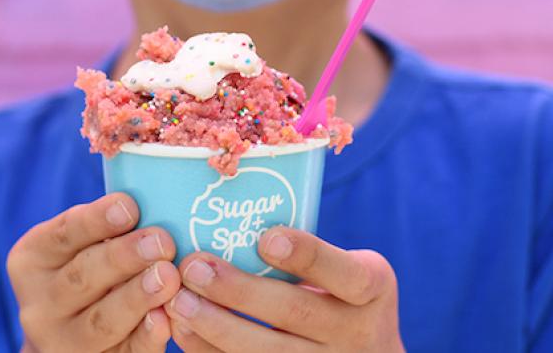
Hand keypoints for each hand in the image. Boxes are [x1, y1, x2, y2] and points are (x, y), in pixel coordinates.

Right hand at [7, 193, 181, 351]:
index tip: (130, 206)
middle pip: (81, 278)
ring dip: (136, 296)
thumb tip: (155, 195)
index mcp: (32, 260)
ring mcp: (64, 341)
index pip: (63, 235)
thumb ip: (110, 225)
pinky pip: (125, 352)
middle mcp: (39, 304)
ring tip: (168, 276)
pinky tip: (165, 318)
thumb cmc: (92, 266)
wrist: (78, 330)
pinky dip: (146, 336)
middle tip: (161, 241)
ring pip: (100, 320)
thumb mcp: (84, 242)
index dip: (96, 220)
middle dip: (123, 258)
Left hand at [164, 227, 401, 351]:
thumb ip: (309, 253)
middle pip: (294, 311)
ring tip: (180, 301)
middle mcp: (357, 331)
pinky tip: (185, 330)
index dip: (306, 254)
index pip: (344, 272)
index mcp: (372, 289)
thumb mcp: (348, 270)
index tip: (266, 237)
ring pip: (268, 352)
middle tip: (195, 267)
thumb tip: (228, 214)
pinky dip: (211, 352)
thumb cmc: (343, 299)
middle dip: (239, 290)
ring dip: (216, 326)